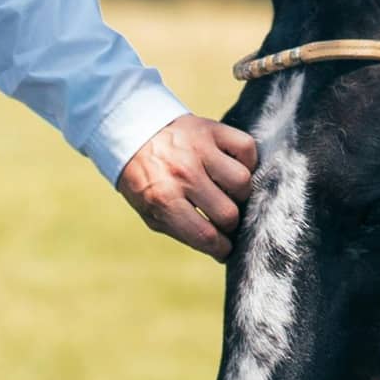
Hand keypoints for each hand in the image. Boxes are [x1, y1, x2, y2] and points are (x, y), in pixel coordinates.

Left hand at [120, 111, 253, 257]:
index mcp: (163, 199)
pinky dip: (246, 161)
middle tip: (222, 218)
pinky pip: (247, 149)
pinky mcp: (213, 129)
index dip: (221, 249)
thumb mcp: (152, 213)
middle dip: (229, 223)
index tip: (224, 248)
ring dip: (239, 191)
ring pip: (242, 181)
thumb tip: (220, 251)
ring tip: (227, 190)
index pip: (206, 236)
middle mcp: (183, 173)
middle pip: (228, 213)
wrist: (132, 134)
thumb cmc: (146, 181)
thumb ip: (184, 232)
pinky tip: (231, 167)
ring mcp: (199, 148)